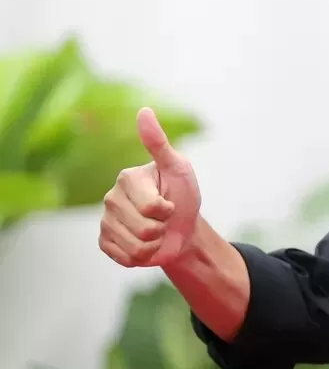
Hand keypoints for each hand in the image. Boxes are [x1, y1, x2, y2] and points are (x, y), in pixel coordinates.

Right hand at [98, 108, 201, 266]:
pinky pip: (124, 258)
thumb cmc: (183, 195)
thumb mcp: (178, 168)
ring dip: (154, 244)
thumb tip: (143, 111)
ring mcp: (106, 221)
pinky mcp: (105, 242)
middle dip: (162, 229)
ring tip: (156, 232)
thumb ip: (159, 144)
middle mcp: (111, 198)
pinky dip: (142, 257)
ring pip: (135, 247)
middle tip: (164, 219)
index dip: (168, 210)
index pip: (152, 207)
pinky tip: (144, 245)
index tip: (170, 202)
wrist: (183, 228)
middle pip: (144, 229)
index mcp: (127, 178)